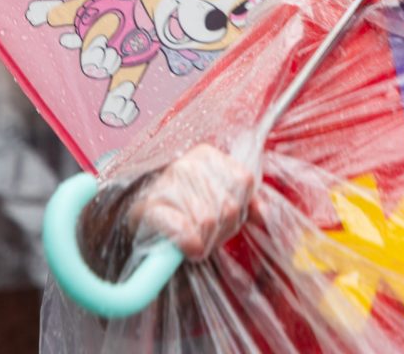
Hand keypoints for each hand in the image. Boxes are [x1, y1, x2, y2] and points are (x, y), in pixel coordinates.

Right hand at [128, 144, 254, 260]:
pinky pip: (181, 229)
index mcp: (207, 155)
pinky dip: (190, 242)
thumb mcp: (219, 198)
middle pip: (228, 205)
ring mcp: (165, 184)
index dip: (240, 208)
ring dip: (207, 240)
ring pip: (208, 220)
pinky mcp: (147, 209)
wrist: (142, 223)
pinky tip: (191, 249)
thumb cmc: (187, 210)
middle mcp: (186, 163)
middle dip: (223, 229)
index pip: (243, 181)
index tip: (226, 220)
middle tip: (210, 237)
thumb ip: (245, 200)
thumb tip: (261, 214)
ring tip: (198, 242)